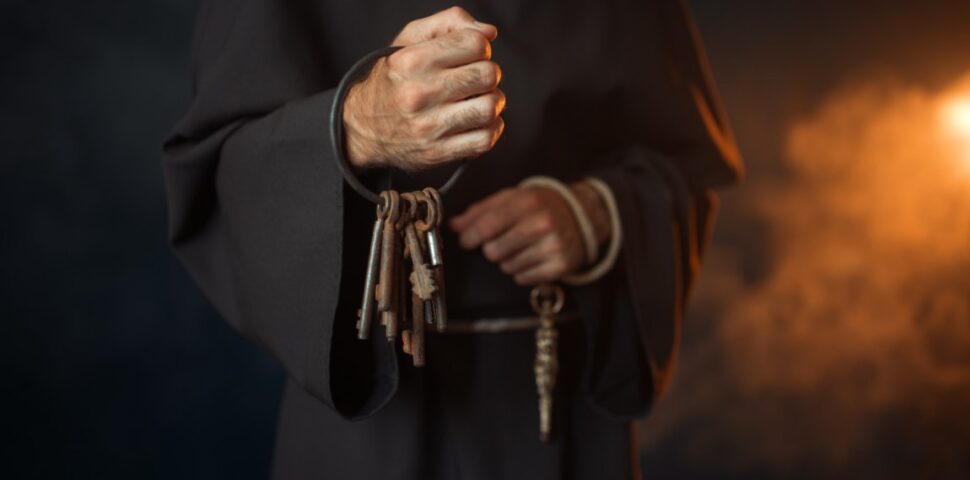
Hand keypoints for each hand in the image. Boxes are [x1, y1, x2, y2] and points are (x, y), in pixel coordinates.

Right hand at [343, 7, 505, 170]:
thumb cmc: (393, 79)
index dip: (481, 47)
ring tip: (480, 99)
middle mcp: (419, 94)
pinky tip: (479, 121)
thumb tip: (490, 33)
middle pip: (487, 75)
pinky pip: (485, 139)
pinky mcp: (437, 152)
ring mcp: (428, 126)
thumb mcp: (408, 40)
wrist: (360, 128)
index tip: (471, 56)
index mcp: (411, 61)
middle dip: (489, 73)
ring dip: (493, 101)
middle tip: (476, 79)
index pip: (474, 44)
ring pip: (489, 107)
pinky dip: (492, 128)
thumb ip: (448, 23)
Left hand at [449, 182, 610, 285]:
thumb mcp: (511, 198)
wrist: (582, 215)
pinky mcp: (561, 266)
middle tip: (502, 241)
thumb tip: (452, 226)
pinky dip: (521, 271)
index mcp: (527, 202)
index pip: (487, 226)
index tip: (466, 241)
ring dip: (507, 260)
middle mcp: (542, 223)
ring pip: (507, 267)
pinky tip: (531, 257)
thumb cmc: (538, 205)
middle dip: (491, 248)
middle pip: (493, 251)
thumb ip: (480, 211)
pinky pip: (523, 279)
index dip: (470, 237)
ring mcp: (553, 246)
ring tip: (521, 247)